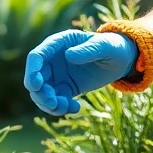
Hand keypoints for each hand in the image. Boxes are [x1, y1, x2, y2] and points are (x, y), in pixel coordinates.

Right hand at [23, 30, 138, 114]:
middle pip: (35, 78)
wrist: (121, 60)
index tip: (36, 85)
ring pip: (42, 93)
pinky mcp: (64, 88)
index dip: (32, 70)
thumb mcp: (104, 46)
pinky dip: (61, 108)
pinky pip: (55, 101)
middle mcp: (53, 60)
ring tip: (69, 107)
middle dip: (40, 94)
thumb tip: (68, 56)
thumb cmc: (112, 46)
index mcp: (58, 44)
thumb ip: (88, 50)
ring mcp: (57, 75)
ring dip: (49, 104)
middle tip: (54, 104)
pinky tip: (76, 107)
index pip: (36, 56)